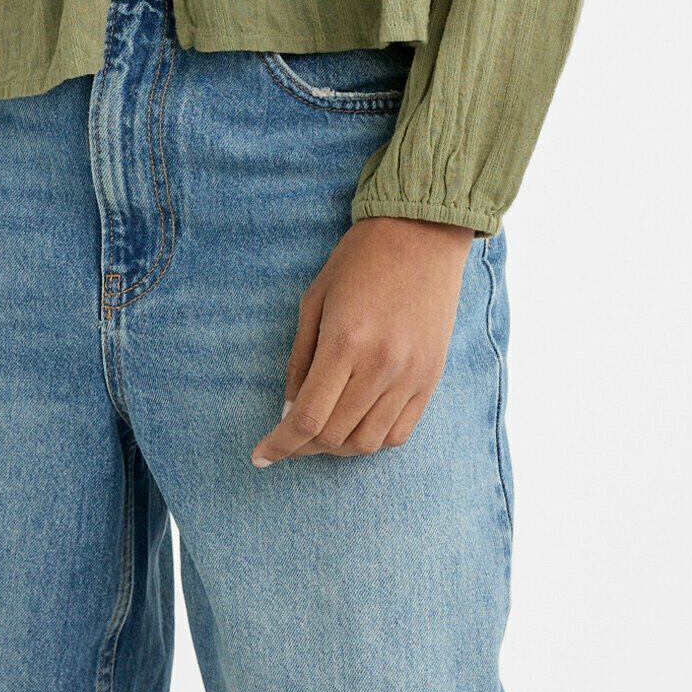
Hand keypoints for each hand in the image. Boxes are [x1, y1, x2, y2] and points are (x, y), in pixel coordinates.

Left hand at [249, 215, 475, 467]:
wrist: (421, 234)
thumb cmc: (360, 259)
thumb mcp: (315, 300)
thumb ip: (300, 359)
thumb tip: (289, 410)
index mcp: (345, 342)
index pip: (307, 418)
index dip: (280, 445)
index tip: (260, 456)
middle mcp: (380, 366)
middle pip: (334, 437)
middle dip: (302, 447)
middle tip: (287, 438)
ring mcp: (410, 377)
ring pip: (366, 443)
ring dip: (336, 447)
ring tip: (320, 430)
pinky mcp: (430, 379)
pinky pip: (398, 434)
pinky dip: (371, 439)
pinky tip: (355, 424)